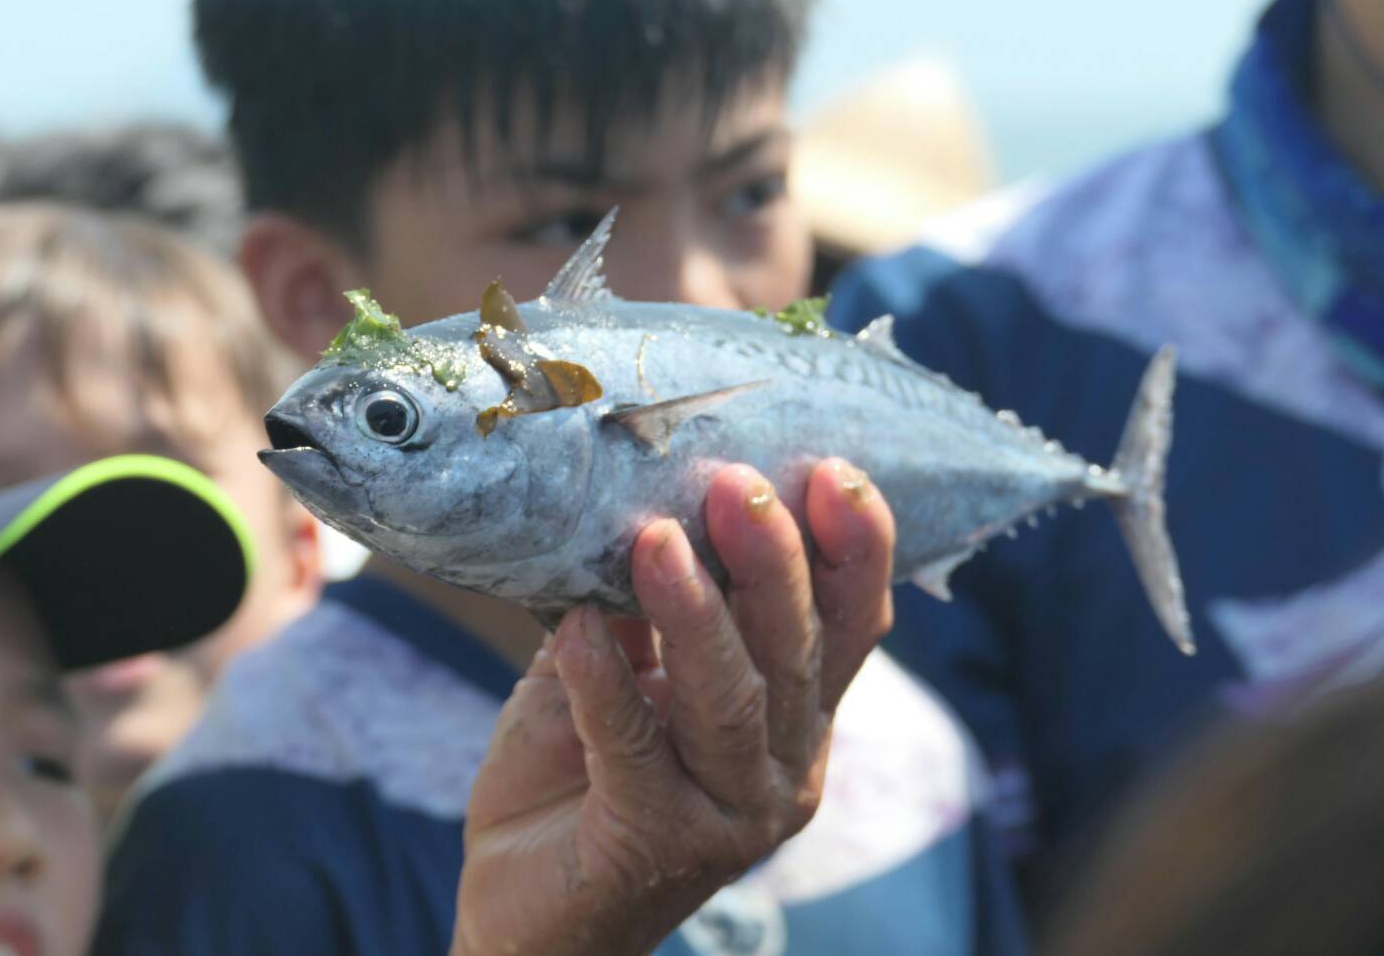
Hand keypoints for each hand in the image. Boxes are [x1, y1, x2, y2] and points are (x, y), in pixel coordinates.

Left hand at [451, 459, 894, 955]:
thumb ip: (644, 608)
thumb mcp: (624, 674)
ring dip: (695, 613)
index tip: (832, 471)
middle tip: (734, 486)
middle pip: (797, 653)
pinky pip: (634, 748)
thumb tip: (643, 500)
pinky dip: (606, 681)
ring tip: (655, 540)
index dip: (854, 550)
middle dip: (772, 563)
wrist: (529, 914)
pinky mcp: (656, 845)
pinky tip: (575, 626)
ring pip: (731, 700)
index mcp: (793, 718)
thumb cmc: (578, 778)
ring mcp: (729, 815)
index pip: (850, 626)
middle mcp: (781, 768)